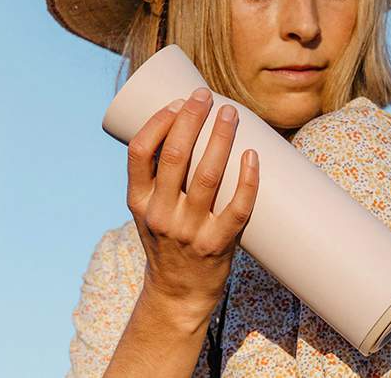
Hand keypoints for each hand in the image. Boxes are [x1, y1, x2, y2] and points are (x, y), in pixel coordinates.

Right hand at [125, 87, 258, 322]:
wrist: (178, 294)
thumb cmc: (167, 241)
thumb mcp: (148, 211)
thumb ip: (157, 176)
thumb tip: (183, 123)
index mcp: (138, 202)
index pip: (140, 152)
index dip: (159, 121)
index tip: (178, 102)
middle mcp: (160, 215)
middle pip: (174, 156)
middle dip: (191, 119)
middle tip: (206, 96)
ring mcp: (189, 231)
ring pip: (207, 175)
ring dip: (221, 138)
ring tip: (231, 113)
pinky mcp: (217, 245)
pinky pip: (237, 208)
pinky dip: (246, 180)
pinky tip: (252, 156)